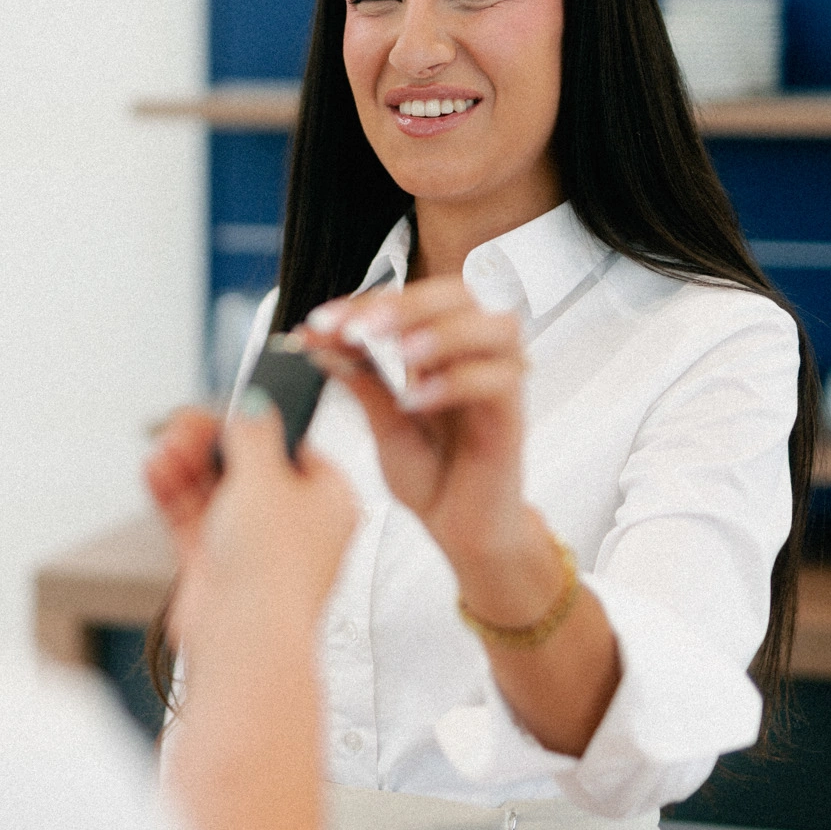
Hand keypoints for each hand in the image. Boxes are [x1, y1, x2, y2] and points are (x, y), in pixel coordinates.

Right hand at [142, 395, 355, 651]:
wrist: (245, 639)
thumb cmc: (274, 567)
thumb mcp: (266, 478)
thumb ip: (254, 435)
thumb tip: (254, 406)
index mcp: (329, 501)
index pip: (296, 449)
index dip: (259, 427)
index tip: (227, 409)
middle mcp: (294, 525)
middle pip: (247, 468)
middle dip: (211, 444)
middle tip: (184, 423)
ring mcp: (254, 548)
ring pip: (215, 493)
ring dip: (186, 465)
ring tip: (165, 444)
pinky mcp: (217, 568)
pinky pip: (192, 520)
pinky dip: (173, 493)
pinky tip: (156, 468)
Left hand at [297, 278, 536, 574]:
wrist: (462, 533)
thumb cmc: (432, 475)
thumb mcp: (382, 423)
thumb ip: (358, 379)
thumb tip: (317, 339)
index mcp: (442, 347)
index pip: (410, 300)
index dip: (365, 303)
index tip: (321, 321)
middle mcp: (477, 355)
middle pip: (459, 296)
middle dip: (406, 305)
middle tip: (360, 328)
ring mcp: (500, 382)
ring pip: (495, 327)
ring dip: (444, 332)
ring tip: (399, 354)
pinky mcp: (513, 417)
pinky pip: (499, 381)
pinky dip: (457, 382)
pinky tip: (418, 401)